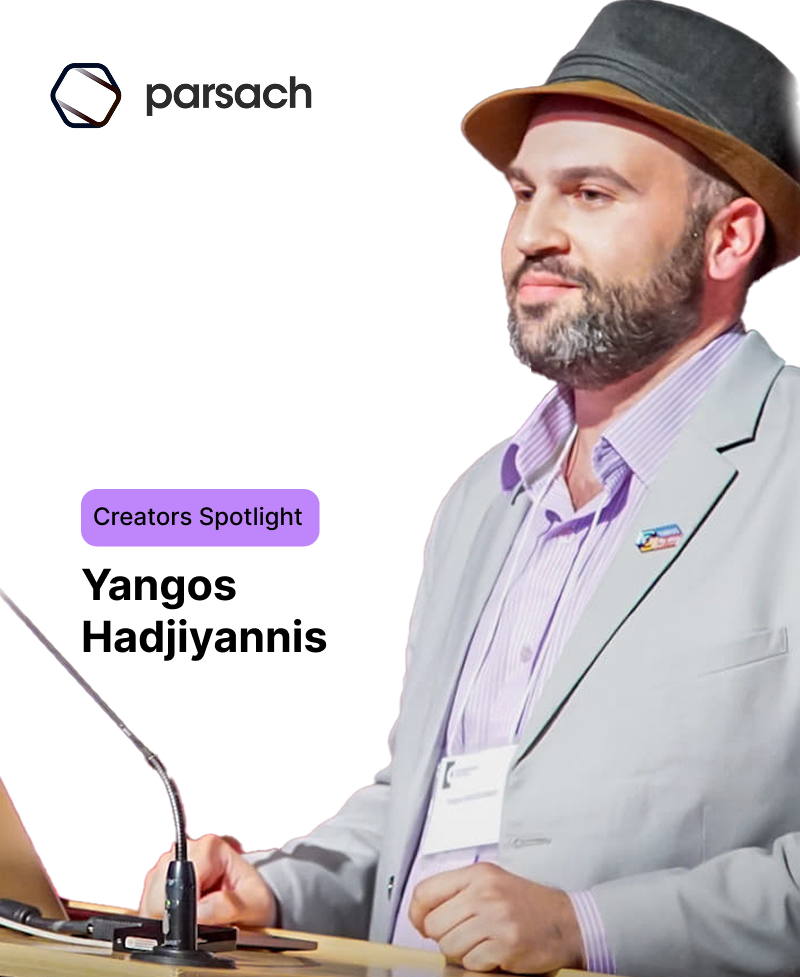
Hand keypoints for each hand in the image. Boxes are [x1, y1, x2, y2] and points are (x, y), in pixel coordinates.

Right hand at [139, 833, 277, 927]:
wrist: (251, 900)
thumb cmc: (253, 898)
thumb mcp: (254, 904)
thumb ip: (229, 906)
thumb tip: (201, 912)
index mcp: (210, 848)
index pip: (180, 882)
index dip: (189, 909)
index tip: (203, 919)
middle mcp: (187, 849)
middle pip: (159, 890)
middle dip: (177, 915)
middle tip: (203, 919)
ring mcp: (170, 864)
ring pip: (149, 899)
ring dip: (169, 917)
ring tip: (197, 916)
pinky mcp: (159, 880)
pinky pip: (147, 906)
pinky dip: (162, 919)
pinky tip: (184, 917)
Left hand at [409, 862, 582, 972]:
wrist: (567, 922)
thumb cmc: (527, 904)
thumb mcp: (491, 883)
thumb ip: (458, 892)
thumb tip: (421, 914)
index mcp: (477, 874)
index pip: (425, 891)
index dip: (416, 913)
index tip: (421, 924)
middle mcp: (485, 893)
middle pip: (434, 925)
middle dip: (444, 936)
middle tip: (465, 935)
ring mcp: (496, 919)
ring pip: (449, 947)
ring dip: (463, 952)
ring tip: (483, 942)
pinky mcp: (507, 944)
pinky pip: (471, 963)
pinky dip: (480, 963)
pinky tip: (496, 951)